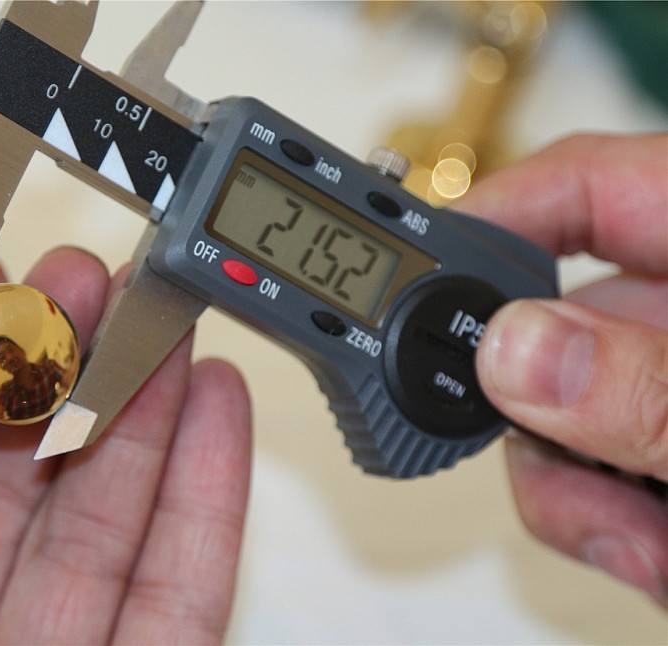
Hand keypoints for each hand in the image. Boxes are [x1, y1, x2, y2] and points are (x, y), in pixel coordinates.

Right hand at [459, 134, 666, 604]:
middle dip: (535, 416)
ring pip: (567, 419)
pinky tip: (664, 561)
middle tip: (556, 477)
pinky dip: (618, 532)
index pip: (585, 187)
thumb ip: (663, 389)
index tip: (422, 291)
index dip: (492, 223)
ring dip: (579, 496)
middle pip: (555, 328)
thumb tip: (518, 351)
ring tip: (649, 554)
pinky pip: (608, 480)